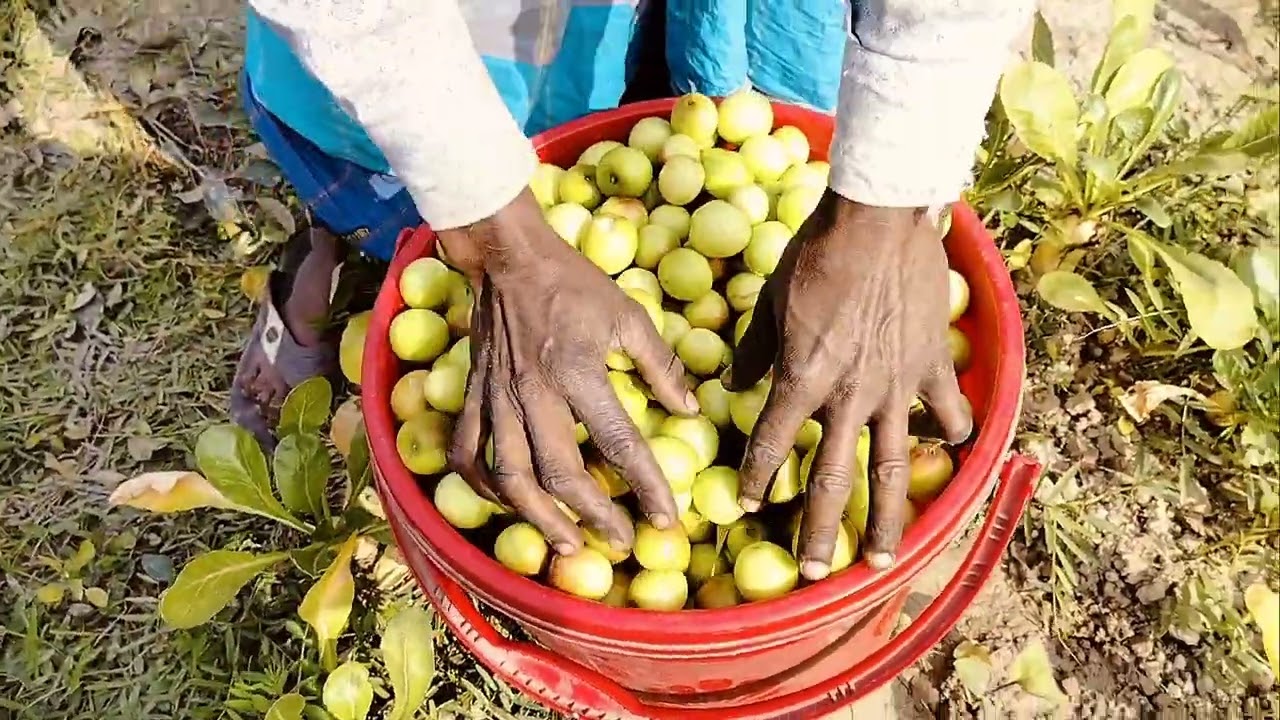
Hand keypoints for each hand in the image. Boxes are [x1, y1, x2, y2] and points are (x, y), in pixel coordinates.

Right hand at [439, 190, 698, 555]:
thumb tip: (688, 409)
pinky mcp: (474, 396)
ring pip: (510, 476)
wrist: (507, 257)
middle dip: (592, 517)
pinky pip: (468, 454)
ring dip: (538, 519)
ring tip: (567, 545)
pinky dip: (482, 489)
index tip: (666, 520)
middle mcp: (533, 393)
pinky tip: (508, 506)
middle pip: (560, 474)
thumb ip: (660, 366)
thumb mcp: (628, 315)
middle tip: (620, 543)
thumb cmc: (574, 284)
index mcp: (577, 372)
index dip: (646, 487)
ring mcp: (497, 398)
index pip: (618, 443)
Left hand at [726, 192, 971, 578]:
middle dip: (820, 531)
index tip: (749, 508)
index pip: (771, 445)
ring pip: (893, 468)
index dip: (757, 479)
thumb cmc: (816, 255)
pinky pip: (944, 414)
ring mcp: (896, 387)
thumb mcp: (771, 303)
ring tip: (886, 559)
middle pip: (832, 479)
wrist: (878, 219)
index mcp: (802, 379)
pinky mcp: (932, 368)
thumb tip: (731, 383)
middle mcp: (849, 396)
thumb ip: (752, 351)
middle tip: (817, 574)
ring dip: (889, 520)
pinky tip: (949, 451)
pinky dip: (948, 434)